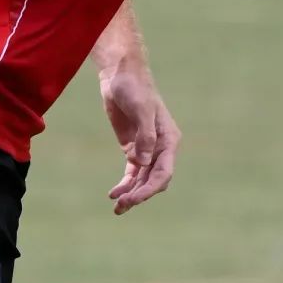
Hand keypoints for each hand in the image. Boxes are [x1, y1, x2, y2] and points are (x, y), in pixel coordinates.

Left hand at [101, 65, 178, 214]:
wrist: (120, 75)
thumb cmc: (134, 88)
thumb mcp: (141, 109)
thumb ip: (145, 135)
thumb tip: (143, 163)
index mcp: (168, 139)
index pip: (164, 171)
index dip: (150, 188)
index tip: (134, 198)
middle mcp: (160, 147)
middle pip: (154, 179)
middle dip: (140, 194)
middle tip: (122, 205)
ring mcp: (146, 149)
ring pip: (143, 179)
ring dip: (132, 194)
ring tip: (117, 208)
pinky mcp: (132, 147)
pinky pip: (132, 172)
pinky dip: (125, 184)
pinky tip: (114, 194)